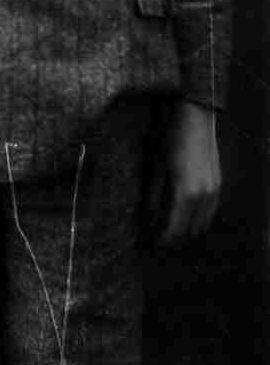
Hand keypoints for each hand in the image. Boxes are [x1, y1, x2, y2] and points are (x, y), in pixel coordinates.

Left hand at [145, 100, 220, 245]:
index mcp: (184, 194)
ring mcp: (214, 191)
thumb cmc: (169, 140)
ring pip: (201, 224)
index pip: (172, 230)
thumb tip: (146, 221)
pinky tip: (184, 215)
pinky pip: (209, 212)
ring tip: (168, 230)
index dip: (160, 241)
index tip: (149, 246)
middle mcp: (203, 197)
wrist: (195, 118)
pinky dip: (197, 219)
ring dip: (186, 231)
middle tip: (156, 240)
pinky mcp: (218, 185)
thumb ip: (151, 199)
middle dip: (173, 239)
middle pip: (189, 232)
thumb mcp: (154, 169)